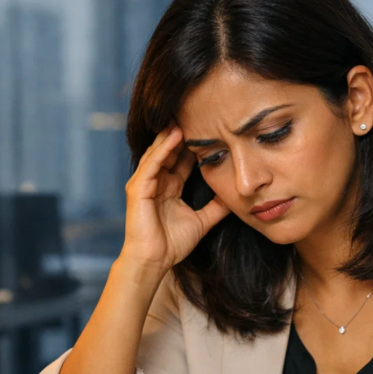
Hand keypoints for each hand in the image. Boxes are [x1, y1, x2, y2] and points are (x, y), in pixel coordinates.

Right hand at [121, 125, 230, 274]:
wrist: (154, 261)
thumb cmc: (172, 244)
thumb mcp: (202, 221)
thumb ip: (216, 208)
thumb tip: (235, 198)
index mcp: (169, 186)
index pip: (182, 159)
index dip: (194, 144)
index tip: (211, 128)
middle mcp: (156, 181)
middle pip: (170, 150)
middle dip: (182, 133)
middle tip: (197, 112)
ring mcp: (145, 183)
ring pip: (159, 152)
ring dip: (171, 135)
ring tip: (184, 116)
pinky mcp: (138, 188)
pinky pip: (151, 164)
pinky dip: (162, 150)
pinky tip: (174, 137)